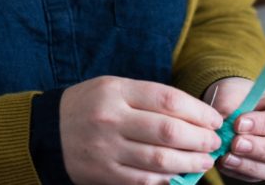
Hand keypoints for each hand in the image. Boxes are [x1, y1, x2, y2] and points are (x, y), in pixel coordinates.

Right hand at [59, 76, 223, 184]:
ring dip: (191, 162)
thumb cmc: (90, 105)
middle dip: (200, 139)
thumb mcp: (113, 88)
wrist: (50, 129)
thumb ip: (148, 98)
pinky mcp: (105, 174)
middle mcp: (111, 118)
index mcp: (115, 91)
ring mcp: (107, 148)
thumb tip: (193, 115)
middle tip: (215, 142)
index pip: (167, 99)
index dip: (197, 111)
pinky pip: (145, 181)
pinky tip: (181, 176)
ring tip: (205, 160)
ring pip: (161, 160)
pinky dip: (168, 180)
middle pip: (168, 131)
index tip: (214, 119)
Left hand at [204, 77, 264, 181]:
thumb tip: (223, 122)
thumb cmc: (239, 95)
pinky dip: (241, 171)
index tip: (239, 123)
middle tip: (235, 143)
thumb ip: (230, 103)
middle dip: (260, 149)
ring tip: (226, 156)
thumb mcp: (233, 90)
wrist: (233, 105)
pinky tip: (225, 162)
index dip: (264, 124)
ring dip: (249, 165)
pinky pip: (259, 176)